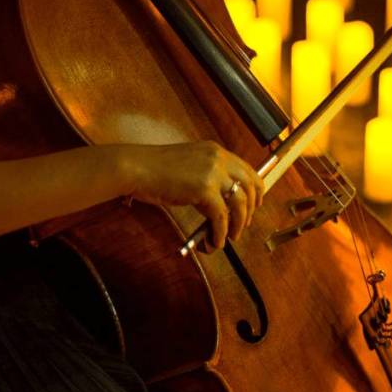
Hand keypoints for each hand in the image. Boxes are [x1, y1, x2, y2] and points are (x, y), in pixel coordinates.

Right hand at [121, 141, 264, 251]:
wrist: (136, 168)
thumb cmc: (154, 170)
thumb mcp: (188, 165)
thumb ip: (207, 176)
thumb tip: (221, 200)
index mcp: (215, 151)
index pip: (247, 170)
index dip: (255, 190)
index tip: (254, 205)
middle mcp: (218, 159)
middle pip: (250, 186)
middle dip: (251, 210)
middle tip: (244, 224)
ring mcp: (213, 173)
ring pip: (239, 204)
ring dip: (237, 225)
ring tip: (230, 237)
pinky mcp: (205, 190)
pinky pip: (221, 217)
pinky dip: (220, 233)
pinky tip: (214, 240)